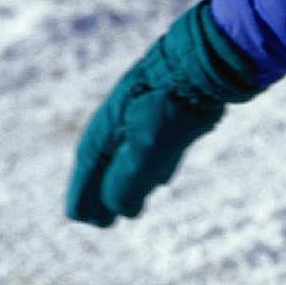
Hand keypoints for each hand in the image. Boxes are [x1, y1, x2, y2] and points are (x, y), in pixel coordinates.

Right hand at [66, 0, 258, 226]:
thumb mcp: (147, 147)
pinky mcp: (173, 114)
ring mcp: (147, 116)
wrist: (207, 62)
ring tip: (127, 209)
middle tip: (99, 222)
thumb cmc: (172, 103)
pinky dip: (150, 168)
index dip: (83, 193)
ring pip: (131, 157)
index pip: (89, 167)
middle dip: (102, 194)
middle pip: (107, 165)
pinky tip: (159, 177)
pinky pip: (154, 148)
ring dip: (126, 183)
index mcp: (108, 127)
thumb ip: (129, 180)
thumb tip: (119, 208)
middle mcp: (123, 121)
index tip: (78, 218)